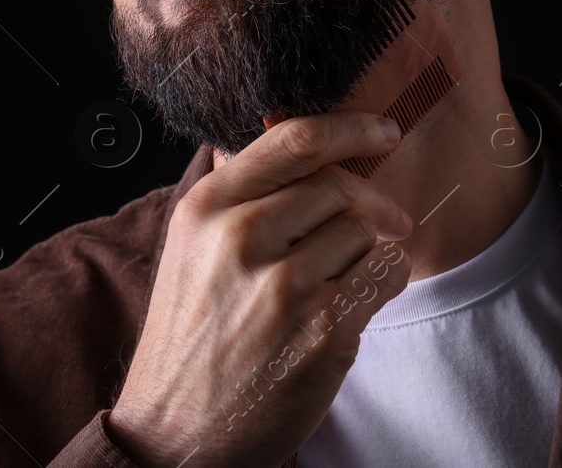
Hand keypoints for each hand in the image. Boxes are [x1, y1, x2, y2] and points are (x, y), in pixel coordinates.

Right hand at [105, 111, 412, 467]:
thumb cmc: (192, 337)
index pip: (295, 140)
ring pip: (366, 231)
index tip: (384, 130)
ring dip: (366, 252)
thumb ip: (240, 193)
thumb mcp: (191, 248)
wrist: (176, 432)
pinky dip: (381, 283)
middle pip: (340, 186)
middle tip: (386, 222)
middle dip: (369, 204)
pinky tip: (349, 305)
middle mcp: (242, 237)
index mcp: (207, 208)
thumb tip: (300, 139)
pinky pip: (385, 273)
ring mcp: (284, 285)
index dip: (351, 127)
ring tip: (334, 283)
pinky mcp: (323, 329)